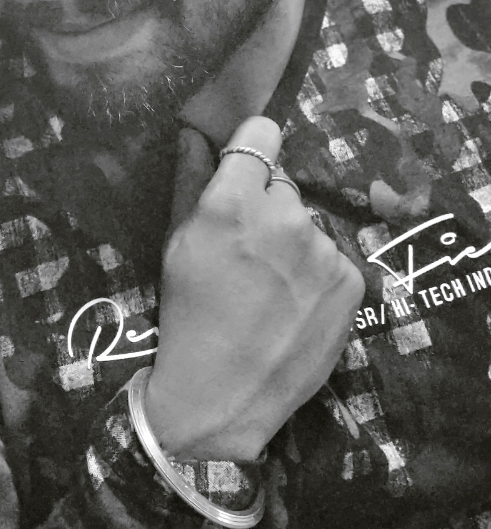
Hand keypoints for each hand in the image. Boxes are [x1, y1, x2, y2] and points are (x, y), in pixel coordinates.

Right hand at [144, 115, 364, 461]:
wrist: (223, 395)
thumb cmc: (187, 316)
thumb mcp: (177, 246)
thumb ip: (190, 181)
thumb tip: (195, 132)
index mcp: (232, 202)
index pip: (261, 134)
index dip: (252, 150)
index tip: (246, 172)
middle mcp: (284, 216)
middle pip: (282, 186)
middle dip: (266, 208)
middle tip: (247, 254)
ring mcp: (323, 249)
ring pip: (307, 225)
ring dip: (293, 245)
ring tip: (270, 290)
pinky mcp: (351, 280)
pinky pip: (331, 258)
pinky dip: (316, 276)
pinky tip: (294, 307)